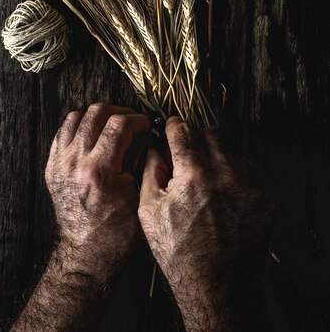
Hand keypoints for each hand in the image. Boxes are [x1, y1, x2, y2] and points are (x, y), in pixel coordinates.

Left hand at [45, 103, 150, 286]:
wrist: (87, 254)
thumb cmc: (117, 233)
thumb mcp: (140, 199)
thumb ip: (144, 165)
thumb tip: (148, 140)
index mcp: (98, 170)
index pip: (119, 125)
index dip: (138, 119)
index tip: (146, 124)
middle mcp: (75, 162)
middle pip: (96, 113)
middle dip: (119, 112)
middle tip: (132, 120)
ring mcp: (60, 164)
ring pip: (76, 117)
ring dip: (97, 116)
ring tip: (112, 124)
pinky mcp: (52, 168)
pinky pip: (62, 132)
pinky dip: (79, 126)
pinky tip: (93, 134)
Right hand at [138, 117, 274, 330]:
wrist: (217, 287)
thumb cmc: (180, 254)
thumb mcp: (150, 213)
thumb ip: (150, 174)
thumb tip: (154, 152)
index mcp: (192, 174)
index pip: (183, 130)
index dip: (174, 126)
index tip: (172, 126)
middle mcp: (223, 174)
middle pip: (212, 134)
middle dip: (199, 138)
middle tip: (192, 153)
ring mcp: (247, 187)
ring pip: (233, 154)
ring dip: (220, 160)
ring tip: (209, 182)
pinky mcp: (264, 202)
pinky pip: (250, 179)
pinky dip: (237, 184)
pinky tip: (226, 202)